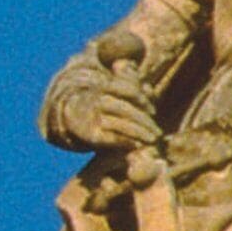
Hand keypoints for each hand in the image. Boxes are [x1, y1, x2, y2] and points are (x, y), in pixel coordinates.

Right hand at [46, 66, 165, 155]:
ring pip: (117, 124)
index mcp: (104, 86)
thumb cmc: (104, 101)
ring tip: (152, 140)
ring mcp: (92, 118)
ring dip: (137, 132)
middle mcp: (97, 100)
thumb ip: (134, 86)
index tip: (153, 111)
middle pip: (123, 109)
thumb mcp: (116, 89)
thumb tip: (149, 90)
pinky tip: (137, 145)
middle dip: (143, 120)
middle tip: (158, 132)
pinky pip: (109, 138)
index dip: (142, 100)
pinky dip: (124, 142)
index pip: (127, 89)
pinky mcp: (90, 135)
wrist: (74, 116)